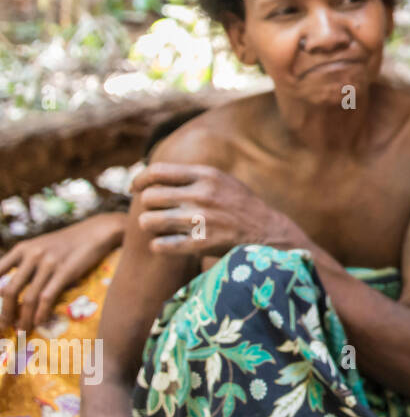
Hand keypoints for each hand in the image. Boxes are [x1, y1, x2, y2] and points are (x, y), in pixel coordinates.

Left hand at [0, 212, 125, 332]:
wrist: (95, 232)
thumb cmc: (67, 242)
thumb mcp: (40, 246)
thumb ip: (24, 263)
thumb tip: (8, 291)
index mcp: (22, 249)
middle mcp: (32, 255)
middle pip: (9, 291)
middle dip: (5, 313)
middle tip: (5, 327)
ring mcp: (48, 264)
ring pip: (28, 298)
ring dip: (23, 318)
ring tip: (22, 329)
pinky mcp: (65, 272)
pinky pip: (47, 298)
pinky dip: (40, 313)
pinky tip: (39, 322)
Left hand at [133, 163, 305, 257]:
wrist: (268, 232)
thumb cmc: (240, 205)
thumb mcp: (222, 180)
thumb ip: (191, 176)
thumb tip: (152, 175)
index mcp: (206, 176)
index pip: (157, 171)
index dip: (139, 179)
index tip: (134, 188)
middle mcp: (202, 196)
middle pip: (150, 197)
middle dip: (148, 206)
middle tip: (156, 211)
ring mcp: (201, 220)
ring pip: (149, 221)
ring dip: (150, 225)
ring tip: (159, 227)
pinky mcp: (201, 244)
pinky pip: (161, 245)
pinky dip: (158, 245)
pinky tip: (165, 243)